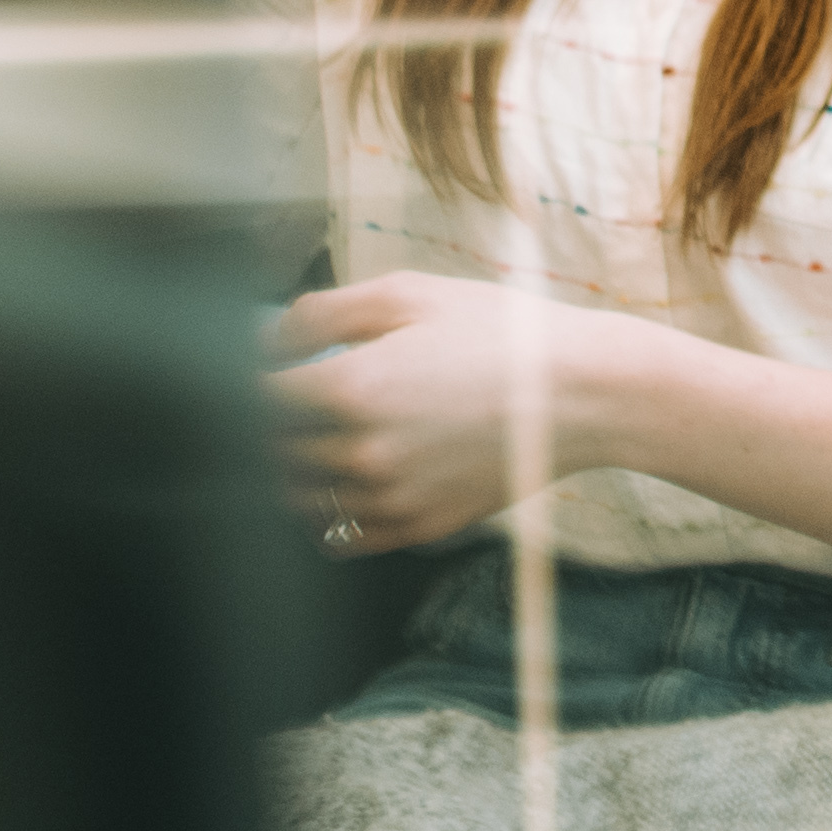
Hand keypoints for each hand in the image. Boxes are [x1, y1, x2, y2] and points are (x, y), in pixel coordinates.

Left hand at [268, 273, 627, 554]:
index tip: (258, 372)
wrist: (584, 394)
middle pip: (270, 451)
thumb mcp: (412, 293)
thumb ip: (325, 311)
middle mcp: (362, 451)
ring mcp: (391, 497)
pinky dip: (328, 514)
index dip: (247, 382)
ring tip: (309, 442)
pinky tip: (340, 485)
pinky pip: (343, 537)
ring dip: (293, 470)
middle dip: (266, 425)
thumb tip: (270, 338)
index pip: (253, 399)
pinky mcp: (419, 526)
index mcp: (351, 387)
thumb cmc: (503, 332)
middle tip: (286, 403)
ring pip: (300, 498)